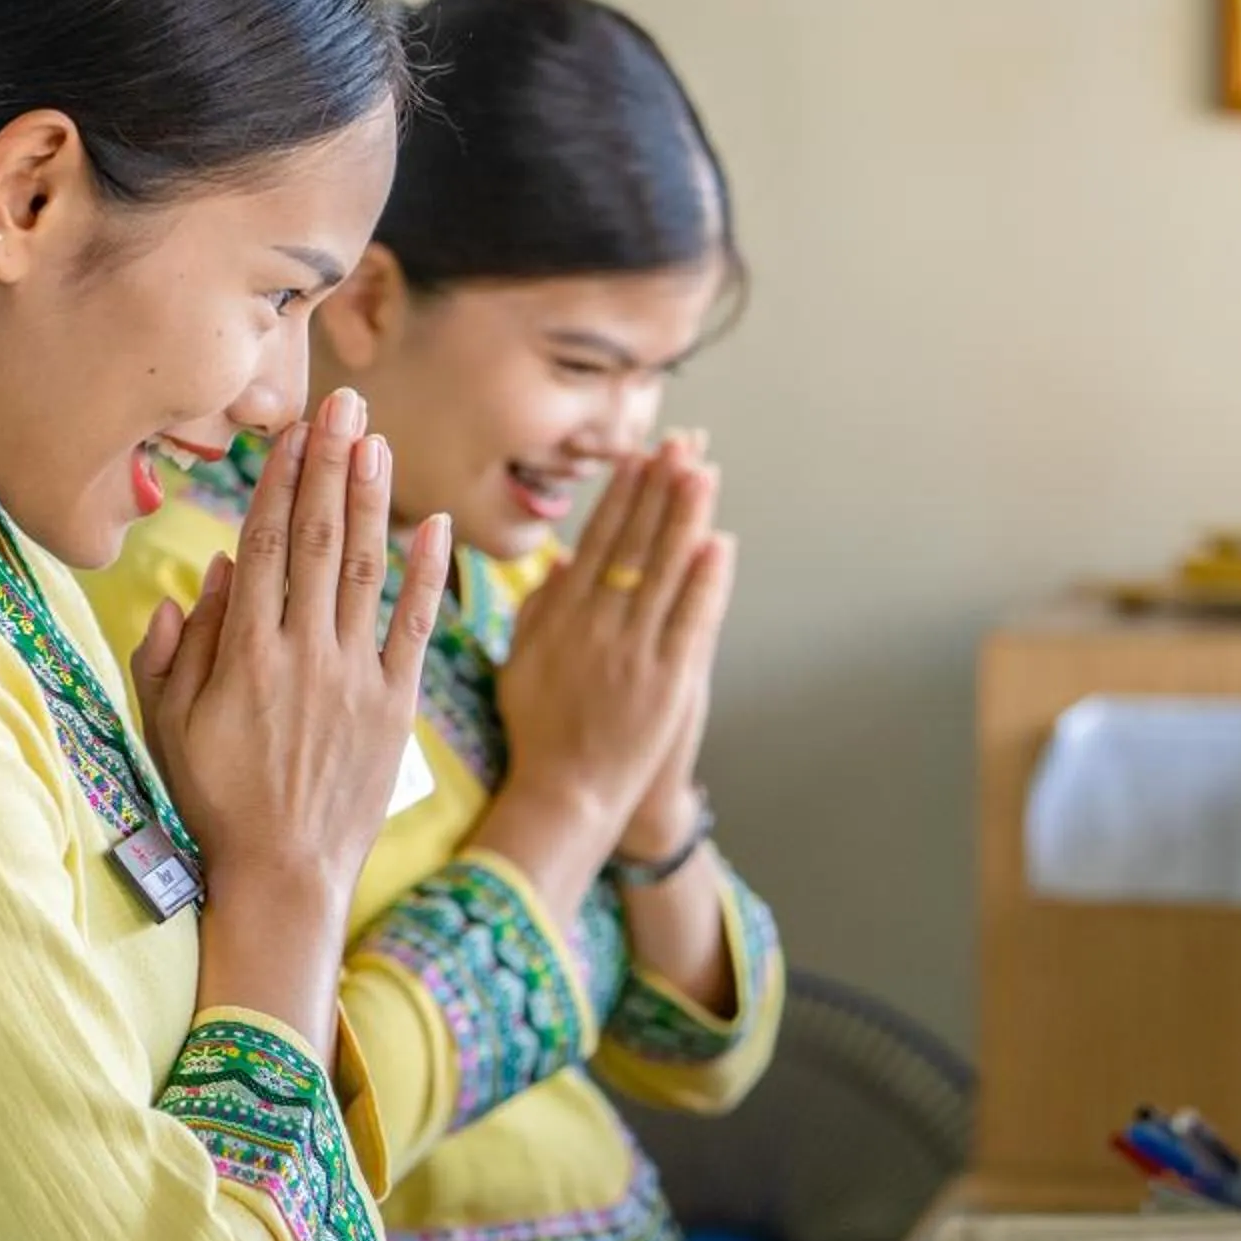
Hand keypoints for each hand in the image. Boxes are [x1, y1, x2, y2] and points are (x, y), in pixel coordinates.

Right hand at [130, 389, 450, 1047]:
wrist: (284, 876)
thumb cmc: (217, 800)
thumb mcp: (171, 725)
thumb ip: (179, 648)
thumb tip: (207, 573)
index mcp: (242, 652)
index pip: (264, 544)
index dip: (280, 480)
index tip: (291, 428)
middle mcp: (300, 652)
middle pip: (318, 539)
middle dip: (330, 464)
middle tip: (343, 402)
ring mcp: (353, 676)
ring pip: (364, 569)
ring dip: (373, 498)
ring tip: (378, 438)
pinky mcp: (396, 703)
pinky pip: (416, 626)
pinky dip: (430, 574)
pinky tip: (436, 523)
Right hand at [494, 440, 733, 847]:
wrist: (564, 795)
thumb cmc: (539, 733)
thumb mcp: (522, 664)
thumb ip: (539, 611)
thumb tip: (561, 563)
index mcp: (561, 619)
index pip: (596, 543)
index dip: (620, 498)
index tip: (638, 458)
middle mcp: (597, 628)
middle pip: (633, 546)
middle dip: (657, 492)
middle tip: (678, 445)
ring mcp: (633, 654)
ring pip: (664, 574)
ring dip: (684, 520)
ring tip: (703, 474)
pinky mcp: (666, 683)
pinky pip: (689, 622)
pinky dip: (705, 583)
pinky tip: (718, 545)